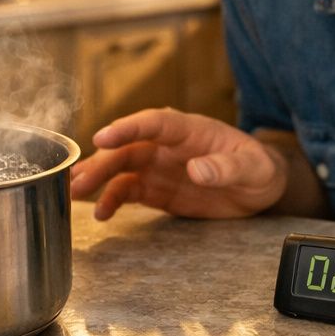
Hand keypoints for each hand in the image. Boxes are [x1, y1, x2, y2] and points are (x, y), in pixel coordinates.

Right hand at [68, 108, 287, 220]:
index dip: (127, 128)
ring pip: (120, 168)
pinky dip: (111, 200)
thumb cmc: (258, 168)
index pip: (153, 123)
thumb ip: (226, 167)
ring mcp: (158, 166)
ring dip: (97, 178)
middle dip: (101, 161)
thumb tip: (197, 169)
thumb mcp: (252, 167)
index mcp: (188, 129)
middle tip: (77, 178)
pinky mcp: (155, 189)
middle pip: (127, 148)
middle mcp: (166, 145)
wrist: (260, 187)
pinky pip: (127, 191)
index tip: (103, 137)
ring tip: (74, 193)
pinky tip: (101, 213)